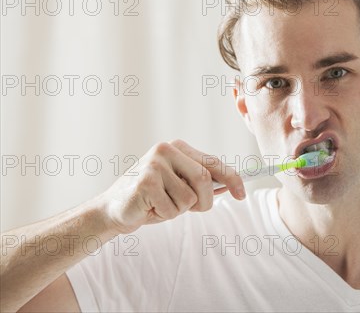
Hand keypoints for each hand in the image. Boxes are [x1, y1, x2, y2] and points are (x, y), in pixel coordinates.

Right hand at [96, 139, 244, 234]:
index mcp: (178, 148)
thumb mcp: (180, 187)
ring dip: (178, 210)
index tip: (242, 194)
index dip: (232, 178)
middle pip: (204, 179)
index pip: (213, 162)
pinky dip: (164, 215)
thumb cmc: (151, 199)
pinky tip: (148, 208)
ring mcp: (154, 164)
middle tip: (189, 209)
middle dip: (204, 201)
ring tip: (160, 204)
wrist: (113, 210)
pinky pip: (172, 208)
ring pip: (189, 198)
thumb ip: (202, 183)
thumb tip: (233, 185)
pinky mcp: (145, 182)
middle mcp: (166, 150)